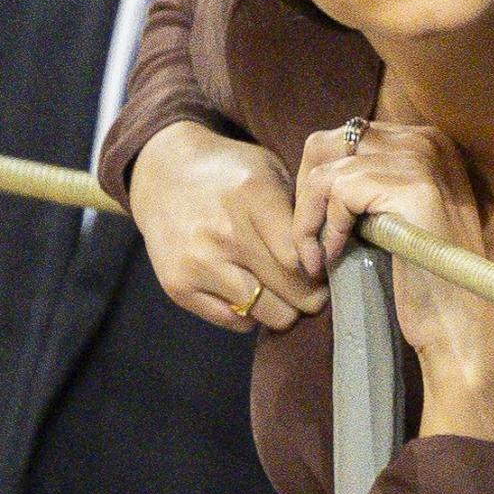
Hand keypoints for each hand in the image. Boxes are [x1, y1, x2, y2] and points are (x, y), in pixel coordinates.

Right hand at [129, 121, 324, 330]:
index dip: (322, 269)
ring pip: (267, 315)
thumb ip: (298, 211)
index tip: (327, 268)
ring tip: (285, 292)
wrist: (163, 172)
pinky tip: (252, 290)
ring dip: (284, 309)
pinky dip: (251, 314)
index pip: (302, 258)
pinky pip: (235, 322)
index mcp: (252, 196)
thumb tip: (330, 256)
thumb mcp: (269, 171)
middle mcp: (224, 233)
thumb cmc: (229, 171)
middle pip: (290, 291)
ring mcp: (198, 264)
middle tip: (315, 289)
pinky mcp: (179, 287)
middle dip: (312, 295)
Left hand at [293, 121, 493, 437]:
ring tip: (315, 259)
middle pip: (328, 144)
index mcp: (425, 141)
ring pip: (325, 170)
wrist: (457, 323)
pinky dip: (323, 227)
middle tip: (306, 244)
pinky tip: (333, 258)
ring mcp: (423, 159)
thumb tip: (313, 170)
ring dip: (307, 220)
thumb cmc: (421, 277)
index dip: (317, 185)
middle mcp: (427, 140)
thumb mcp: (394, 214)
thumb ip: (368, 182)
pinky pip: (338, 191)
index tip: (313, 230)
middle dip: (306, 196)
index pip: (344, 138)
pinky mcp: (413, 186)